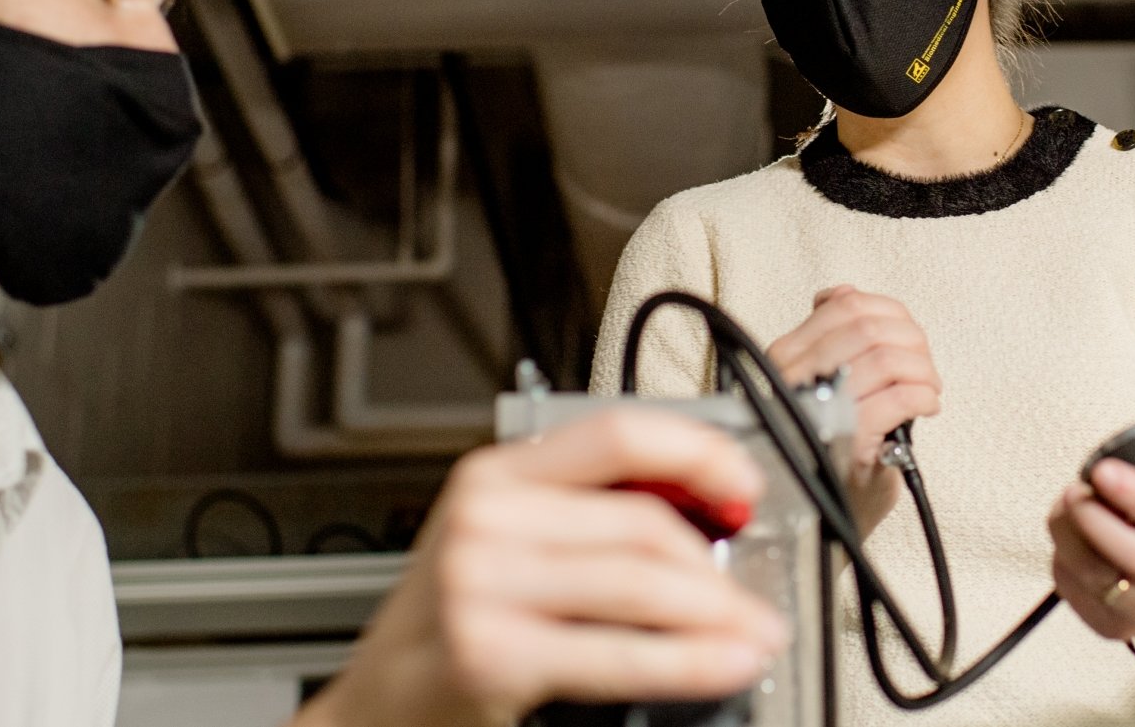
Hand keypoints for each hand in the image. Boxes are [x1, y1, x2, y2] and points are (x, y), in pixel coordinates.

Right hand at [298, 409, 788, 726]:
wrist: (378, 702)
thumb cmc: (451, 623)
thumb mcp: (505, 541)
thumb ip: (585, 515)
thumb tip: (702, 508)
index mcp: (495, 474)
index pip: (618, 435)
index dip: (698, 453)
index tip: (743, 485)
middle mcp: (484, 518)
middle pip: (641, 523)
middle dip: (719, 564)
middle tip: (755, 595)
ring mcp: (481, 584)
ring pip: (640, 583)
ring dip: (718, 614)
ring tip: (754, 633)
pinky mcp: (491, 651)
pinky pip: (620, 652)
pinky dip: (689, 661)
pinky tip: (723, 663)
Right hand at [764, 285, 943, 535]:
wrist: (814, 524)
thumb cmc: (822, 454)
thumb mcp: (815, 390)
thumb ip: (827, 340)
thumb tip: (841, 292)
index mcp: (783, 357)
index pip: (845, 306)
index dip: (891, 313)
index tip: (907, 338)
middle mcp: (792, 378)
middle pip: (869, 327)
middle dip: (912, 342)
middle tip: (924, 368)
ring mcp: (817, 409)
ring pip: (886, 358)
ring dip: (922, 370)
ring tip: (928, 389)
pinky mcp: (847, 442)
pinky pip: (898, 398)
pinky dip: (923, 396)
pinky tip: (927, 408)